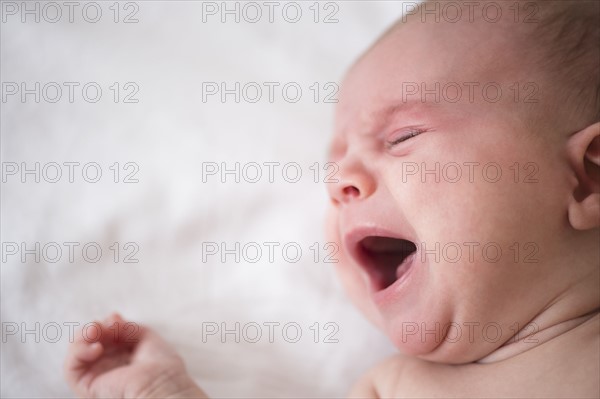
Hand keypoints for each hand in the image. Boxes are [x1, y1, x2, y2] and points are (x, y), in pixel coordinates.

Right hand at [64, 313, 206, 397]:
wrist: (162, 388)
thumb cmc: (162, 368)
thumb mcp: (146, 337)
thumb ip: (126, 327)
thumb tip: (111, 319)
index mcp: (124, 358)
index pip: (105, 336)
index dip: (107, 323)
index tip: (117, 319)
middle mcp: (108, 368)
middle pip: (88, 341)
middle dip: (94, 327)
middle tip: (105, 324)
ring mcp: (97, 377)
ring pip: (76, 352)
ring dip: (82, 336)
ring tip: (94, 331)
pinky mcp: (86, 387)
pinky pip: (71, 368)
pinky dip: (78, 352)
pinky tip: (96, 348)